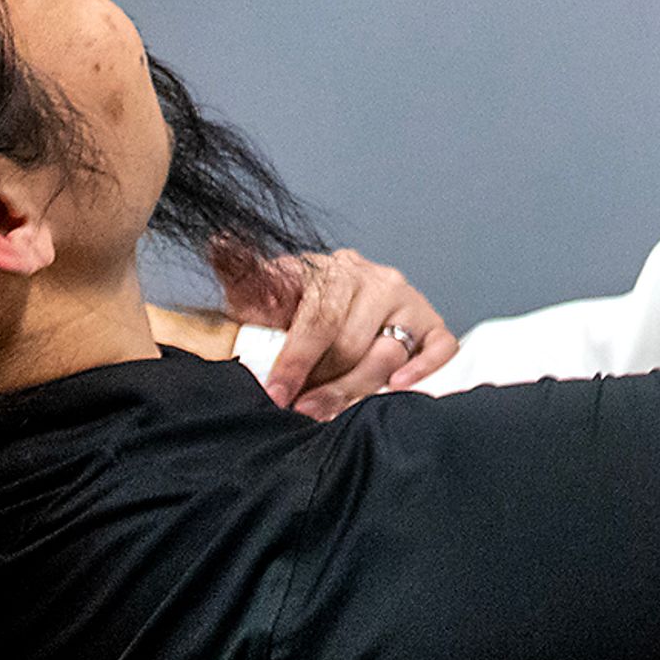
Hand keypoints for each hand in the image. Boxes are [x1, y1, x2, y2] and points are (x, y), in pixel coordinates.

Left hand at [215, 241, 457, 417]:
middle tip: (299, 410)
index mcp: (335, 270)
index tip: (276, 392)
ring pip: (387, 353)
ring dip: (355, 389)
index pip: (317, 316)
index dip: (295, 358)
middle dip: (322, 382)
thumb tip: (219, 244)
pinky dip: (422, 370)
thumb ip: (246, 276)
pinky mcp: (433, 325)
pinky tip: (397, 389)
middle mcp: (376, 280)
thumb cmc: (304, 305)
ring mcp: (408, 303)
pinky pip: (440, 348)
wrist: (349, 299)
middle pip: (351, 342)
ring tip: (325, 414)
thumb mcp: (271, 292)